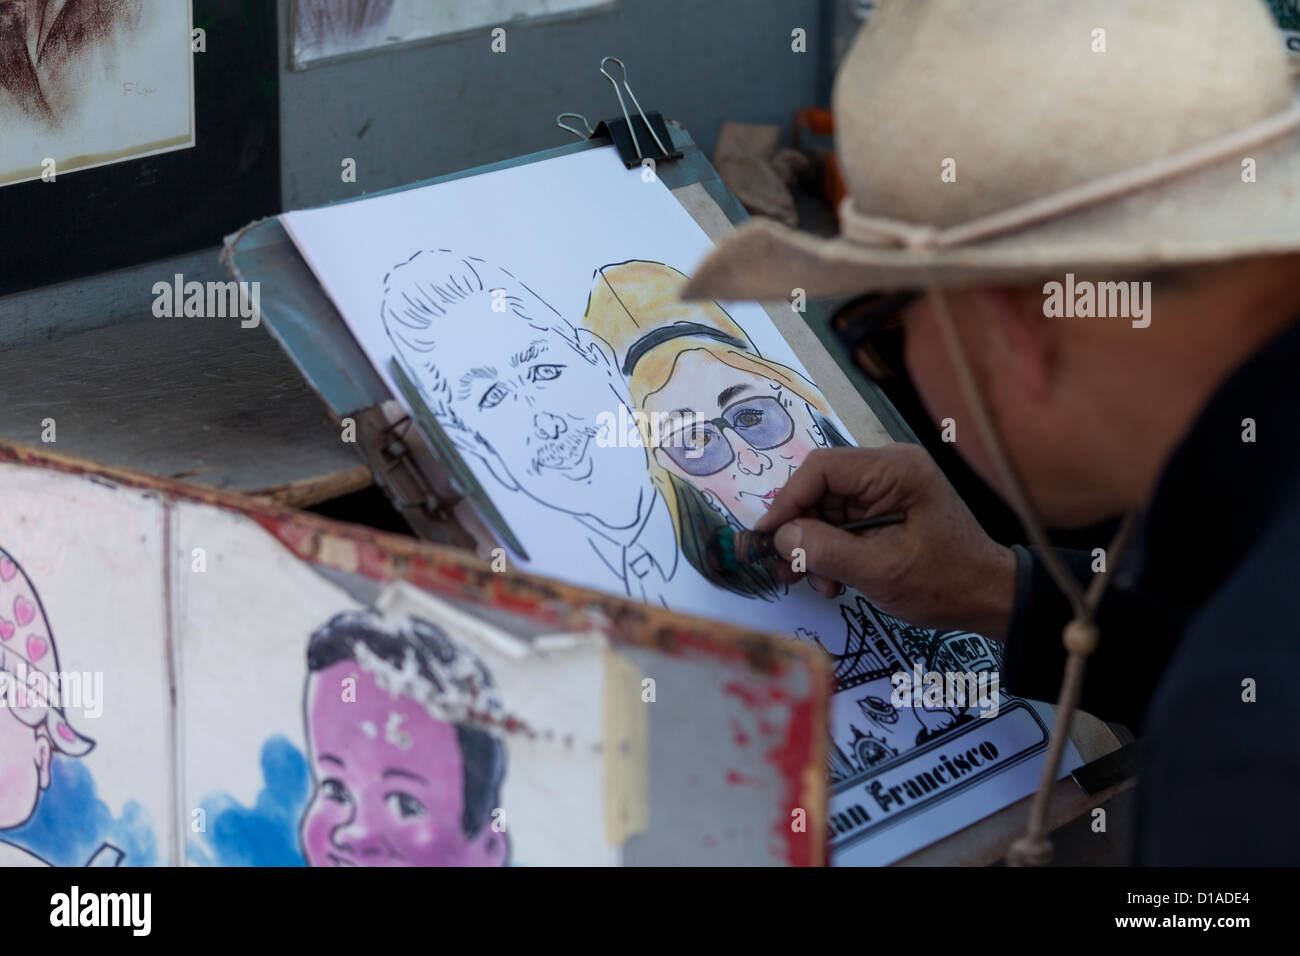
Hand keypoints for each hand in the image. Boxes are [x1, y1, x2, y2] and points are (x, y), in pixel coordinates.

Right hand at [753, 444, 1017, 639]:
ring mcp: (887, 488)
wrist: (988, 598)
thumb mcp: (880, 571)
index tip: (768, 538)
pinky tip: (834, 580)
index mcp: (895, 470)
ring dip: (814, 547)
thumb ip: (826, 550)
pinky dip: (831, 551)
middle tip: (786, 570)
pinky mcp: (885, 508)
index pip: (822, 468)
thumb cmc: (945, 583)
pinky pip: (842, 522)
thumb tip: (780, 537)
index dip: (788, 501)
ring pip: (827, 508)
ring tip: (817, 584)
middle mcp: (889, 469)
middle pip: (821, 488)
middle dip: (801, 531)